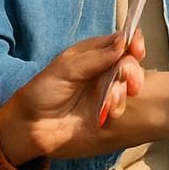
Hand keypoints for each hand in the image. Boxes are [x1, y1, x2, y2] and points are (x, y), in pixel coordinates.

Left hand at [0, 32, 145, 163]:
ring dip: (122, 92)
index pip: (119, 41)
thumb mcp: (65, 69)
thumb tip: (123, 41)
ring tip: (108, 103)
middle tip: (127, 80)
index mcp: (91, 54)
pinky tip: (105, 113)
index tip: (137, 49)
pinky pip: (123, 105)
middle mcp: (102, 70)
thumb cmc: (42, 93)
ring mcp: (106, 91)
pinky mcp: (107, 112)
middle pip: (129, 63)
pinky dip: (117, 107)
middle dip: (132, 71)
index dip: (132, 42)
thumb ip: (96, 57)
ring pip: (129, 85)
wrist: (31, 128)